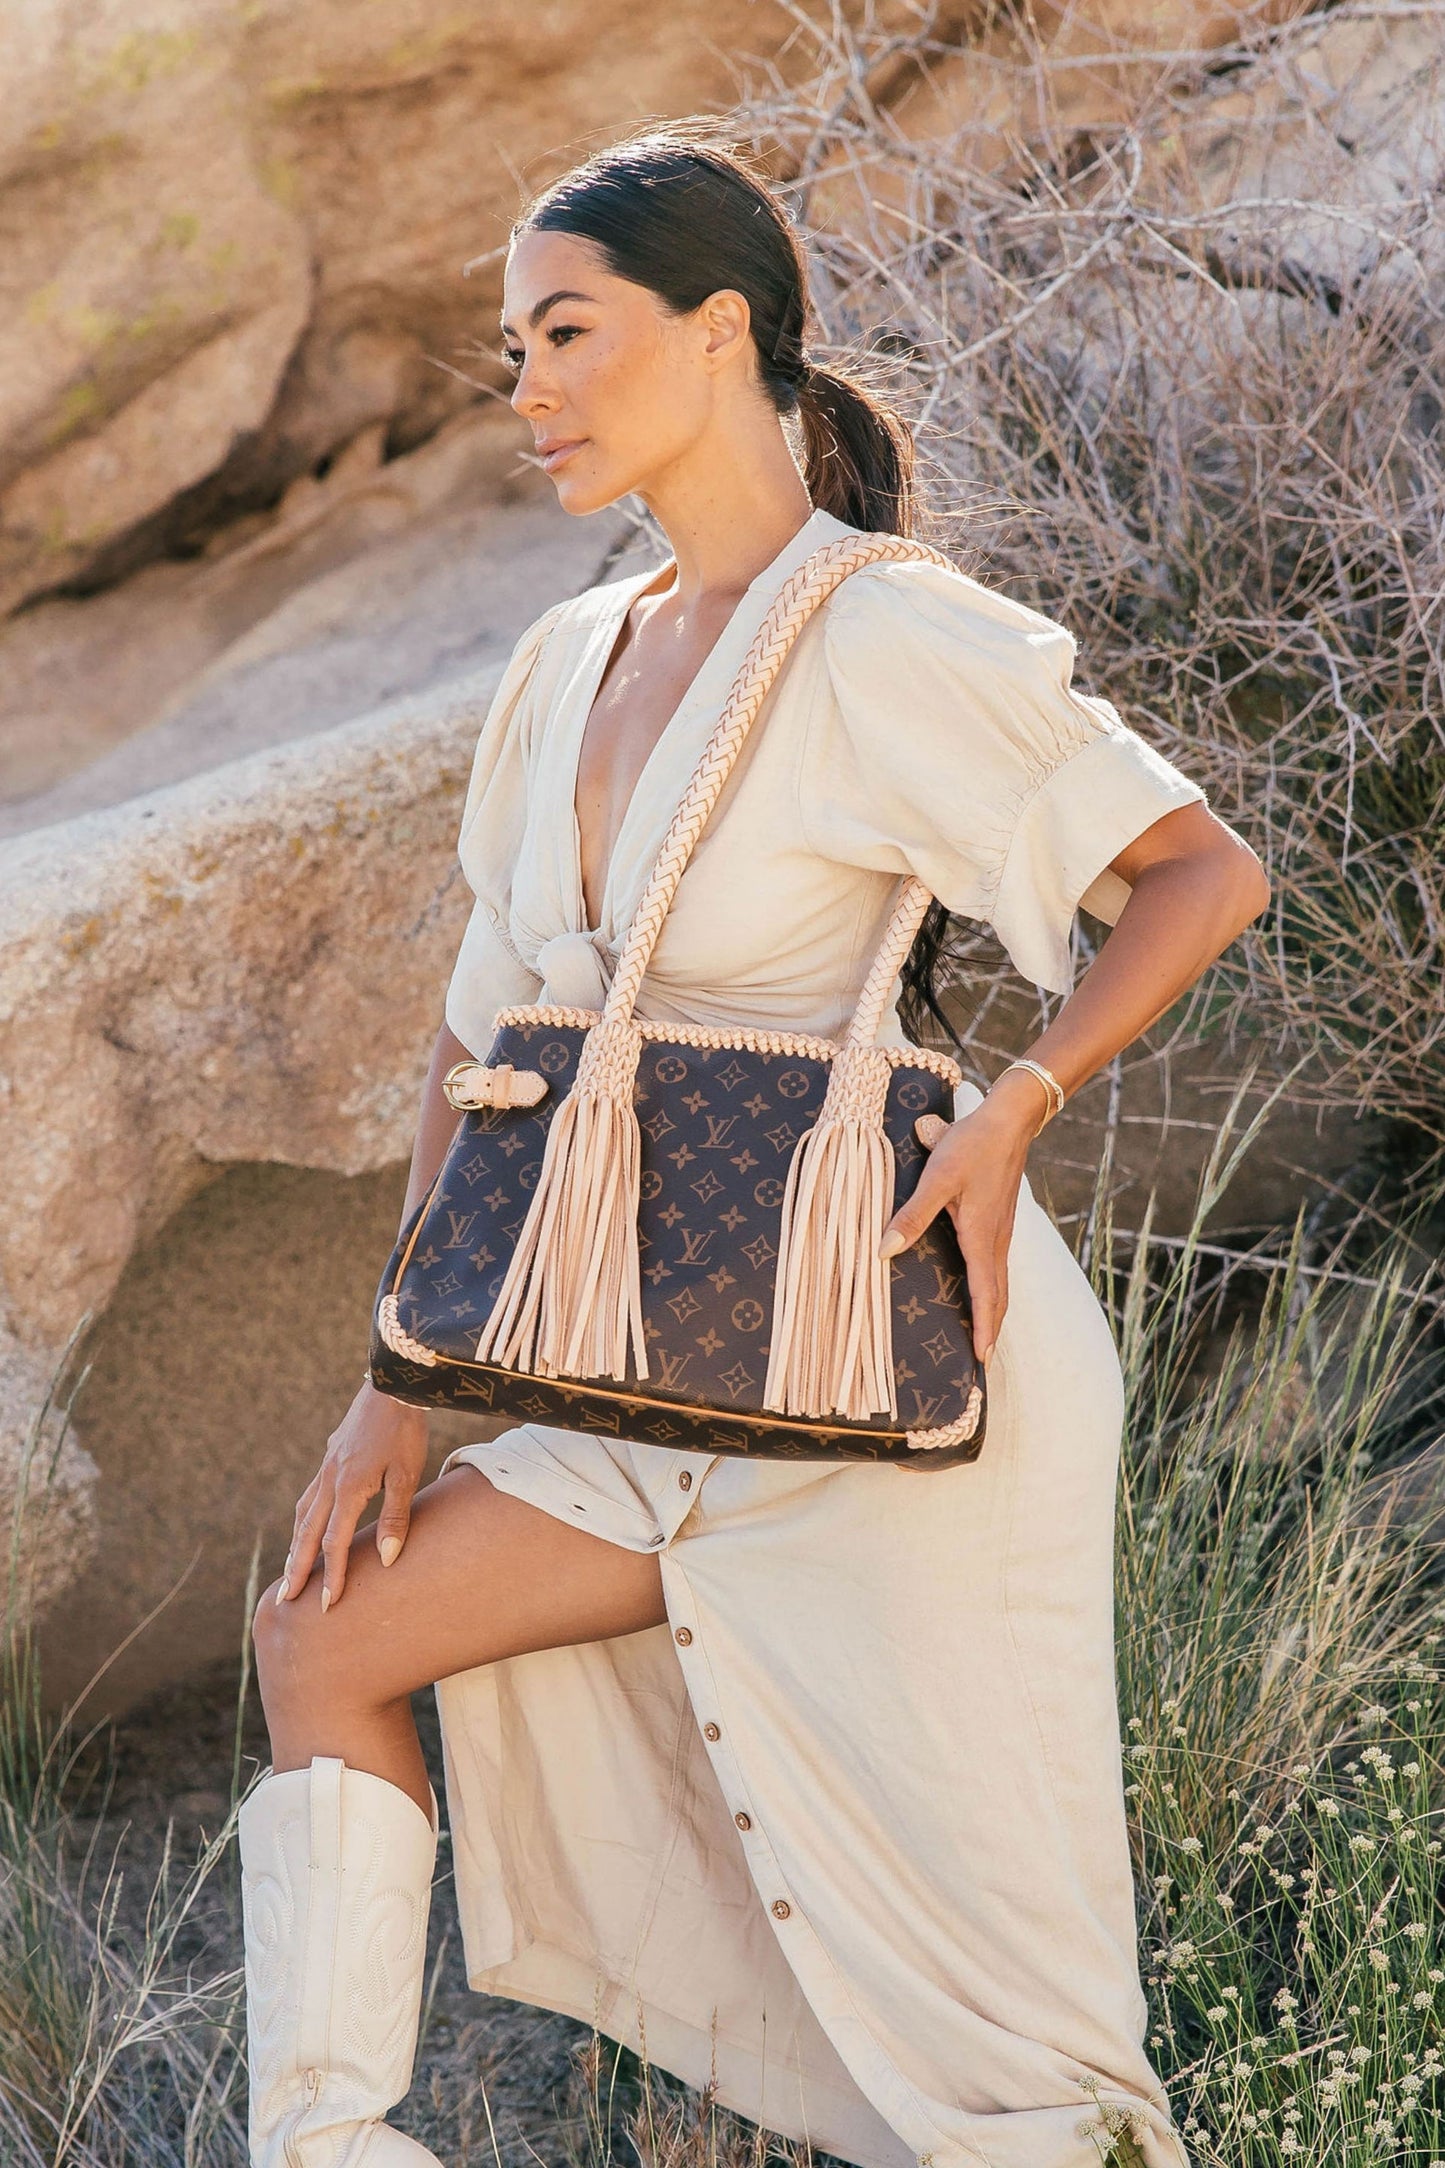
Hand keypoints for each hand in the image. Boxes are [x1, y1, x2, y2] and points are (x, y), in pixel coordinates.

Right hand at [275, 1381, 428, 1611]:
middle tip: (286, 1599)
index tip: (327, 1605)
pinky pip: (310, 1495)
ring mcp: (327, 1467)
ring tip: (291, 1569)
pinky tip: (308, 1524)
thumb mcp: (406, 1475)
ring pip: (304, 1514)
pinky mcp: (331, 1457)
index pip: (335, 1543)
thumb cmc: (404, 1431)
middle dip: (298, 1568)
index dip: (332, 1575)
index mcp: (347, 1489)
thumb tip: (386, 1559)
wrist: (392, 1386)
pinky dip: (304, 1518)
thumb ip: (395, 1518)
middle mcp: (329, 1480)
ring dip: (297, 1544)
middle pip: (308, 1533)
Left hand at [876, 1071, 1046, 1362]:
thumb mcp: (937, 1178)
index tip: (981, 1357)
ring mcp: (1001, 1231)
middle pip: (998, 1295)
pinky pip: (997, 1265)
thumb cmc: (972, 1146)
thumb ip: (911, 1214)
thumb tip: (883, 1250)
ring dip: (993, 1309)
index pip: (986, 1294)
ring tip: (983, 1333)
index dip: (984, 1327)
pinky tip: (982, 1286)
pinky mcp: (1000, 1219)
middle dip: (991, 1327)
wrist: (1010, 1120)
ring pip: (1000, 1281)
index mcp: (982, 1237)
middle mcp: (996, 1240)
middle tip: (983, 1358)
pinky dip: (993, 1287)